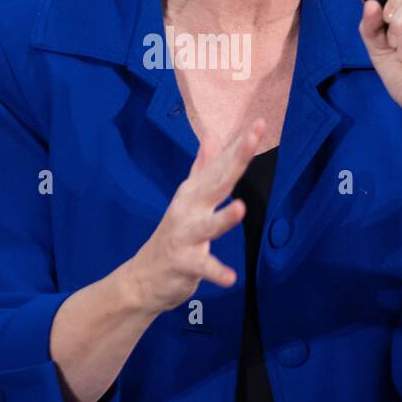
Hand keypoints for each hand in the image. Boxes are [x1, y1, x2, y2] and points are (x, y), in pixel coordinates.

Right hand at [130, 118, 266, 315]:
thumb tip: (212, 135)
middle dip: (236, 160)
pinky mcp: (184, 263)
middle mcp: (189, 208)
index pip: (221, 165)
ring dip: (223, 219)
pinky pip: (202, 268)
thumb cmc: (173, 235)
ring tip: (241, 208)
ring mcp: (186, 235)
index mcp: (194, 192)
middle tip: (254, 138)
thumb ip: (203, 167)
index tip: (258, 123)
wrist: (143, 277)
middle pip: (217, 182)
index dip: (239, 145)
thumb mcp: (188, 197)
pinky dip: (215, 272)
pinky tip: (230, 278)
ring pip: (208, 226)